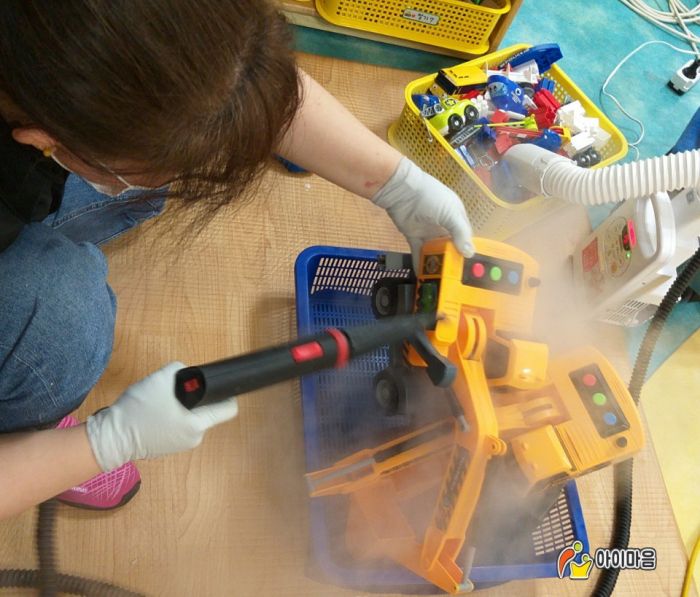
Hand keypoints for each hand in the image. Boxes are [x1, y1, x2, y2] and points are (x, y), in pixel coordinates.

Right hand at [86, 362, 237, 470]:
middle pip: (208, 412)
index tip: (218, 384)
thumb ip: (181, 371)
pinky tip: (157, 412)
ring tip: (164, 400)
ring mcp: (181, 445)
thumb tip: (189, 375)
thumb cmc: (139, 409)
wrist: (110, 437)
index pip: (228, 410)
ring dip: (183, 408)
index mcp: (198, 425)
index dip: (226, 393)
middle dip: (198, 398)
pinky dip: (173, 417)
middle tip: (179, 389)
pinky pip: (179, 426)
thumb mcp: (161, 379)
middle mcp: (194, 438)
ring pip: (192, 418)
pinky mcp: (168, 447)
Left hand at [372, 157, 473, 270]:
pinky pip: (418, 253)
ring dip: (436, 264)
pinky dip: (420, 263)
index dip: (466, 251)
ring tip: (439, 280)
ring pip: (434, 252)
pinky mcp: (414, 237)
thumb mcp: (450, 213)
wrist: (401, 191)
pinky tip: (422, 276)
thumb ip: (460, 233)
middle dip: (451, 260)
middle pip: (450, 247)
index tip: (469, 267)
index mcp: (456, 218)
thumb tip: (469, 253)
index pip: (465, 238)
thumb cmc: (430, 196)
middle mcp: (443, 226)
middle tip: (454, 277)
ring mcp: (428, 232)